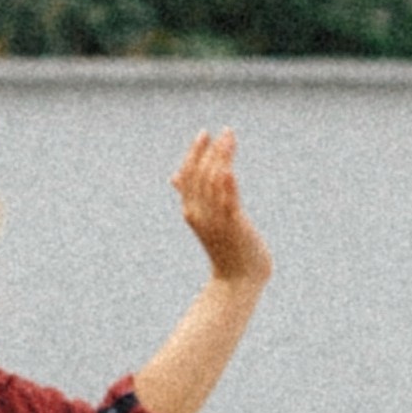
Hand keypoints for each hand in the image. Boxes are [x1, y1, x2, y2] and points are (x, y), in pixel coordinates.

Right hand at [171, 129, 267, 284]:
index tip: (204, 134)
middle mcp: (199, 214)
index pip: (188, 175)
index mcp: (191, 211)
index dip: (194, 153)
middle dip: (211, 150)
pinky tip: (229, 168)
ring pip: (214, 183)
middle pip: (200, 175)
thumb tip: (174, 177)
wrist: (238, 280)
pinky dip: (227, 185)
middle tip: (224, 132)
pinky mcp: (233, 227)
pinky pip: (227, 202)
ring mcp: (215, 221)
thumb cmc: (226, 248)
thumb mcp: (206, 219)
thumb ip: (192, 197)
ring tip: (231, 139)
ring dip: (222, 158)